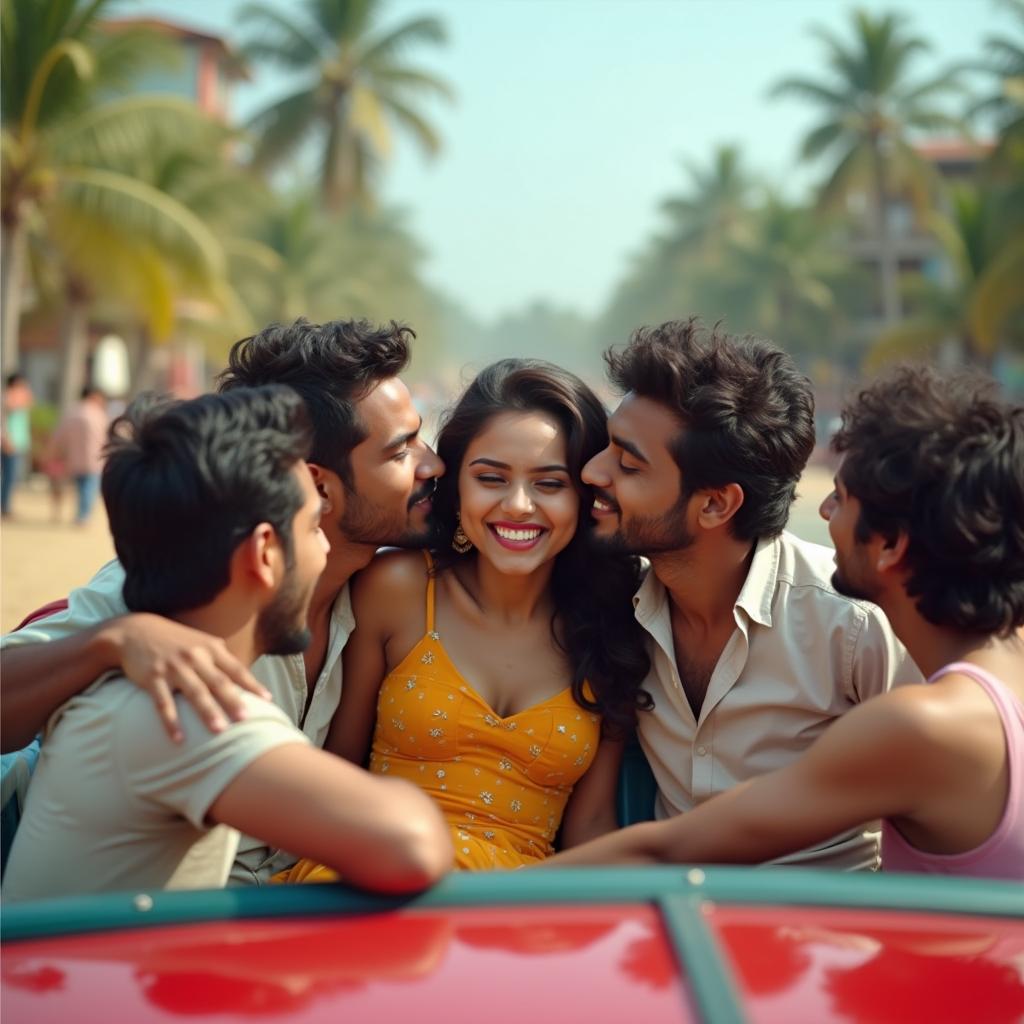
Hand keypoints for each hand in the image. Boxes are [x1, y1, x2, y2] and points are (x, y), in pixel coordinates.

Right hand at [101, 613, 272, 741]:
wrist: (136, 631)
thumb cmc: (176, 641)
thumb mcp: (201, 642)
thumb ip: (221, 658)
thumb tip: (245, 678)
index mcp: (210, 648)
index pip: (236, 668)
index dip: (252, 684)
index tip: (267, 699)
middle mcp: (195, 657)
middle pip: (218, 681)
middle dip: (233, 700)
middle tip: (246, 719)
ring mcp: (174, 667)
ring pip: (194, 692)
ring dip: (207, 712)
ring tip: (219, 731)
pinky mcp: (153, 677)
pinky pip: (163, 703)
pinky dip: (171, 722)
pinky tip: (178, 739)